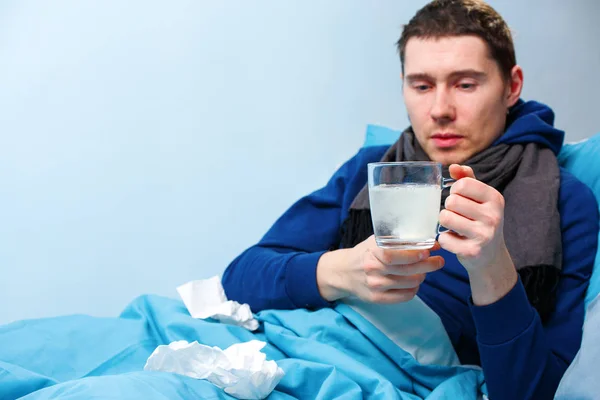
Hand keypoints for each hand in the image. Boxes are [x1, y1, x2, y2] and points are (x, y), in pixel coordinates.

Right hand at [316, 235, 443, 302]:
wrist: (344, 272)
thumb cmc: (365, 253)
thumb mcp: (376, 241)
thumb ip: (399, 241)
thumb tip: (430, 241)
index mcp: (372, 252)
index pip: (394, 255)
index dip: (413, 254)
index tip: (429, 250)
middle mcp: (373, 270)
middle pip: (407, 270)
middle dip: (428, 265)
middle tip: (439, 261)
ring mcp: (375, 286)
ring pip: (410, 283)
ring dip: (422, 276)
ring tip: (423, 270)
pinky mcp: (378, 299)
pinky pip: (405, 296)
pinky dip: (414, 289)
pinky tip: (413, 282)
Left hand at [438, 164, 516, 304]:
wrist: (490, 255)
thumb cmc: (481, 221)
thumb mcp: (480, 198)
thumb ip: (467, 179)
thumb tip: (453, 166)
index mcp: (495, 198)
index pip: (462, 184)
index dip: (455, 190)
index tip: (460, 199)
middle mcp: (493, 216)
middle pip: (451, 201)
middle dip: (449, 207)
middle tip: (457, 215)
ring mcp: (484, 235)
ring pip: (445, 217)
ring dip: (444, 222)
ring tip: (454, 226)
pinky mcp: (473, 251)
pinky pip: (444, 238)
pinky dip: (444, 239)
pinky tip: (455, 240)